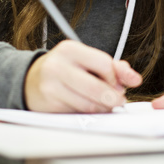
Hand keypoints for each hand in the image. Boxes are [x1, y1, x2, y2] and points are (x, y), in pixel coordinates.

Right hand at [24, 41, 140, 112]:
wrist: (30, 80)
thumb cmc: (64, 69)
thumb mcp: (85, 60)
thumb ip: (112, 67)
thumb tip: (134, 78)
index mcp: (70, 49)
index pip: (104, 64)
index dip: (115, 77)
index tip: (116, 83)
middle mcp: (58, 66)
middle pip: (97, 87)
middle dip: (113, 98)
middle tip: (118, 101)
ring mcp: (51, 86)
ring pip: (88, 104)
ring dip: (102, 108)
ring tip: (104, 104)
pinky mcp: (49, 105)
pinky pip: (78, 114)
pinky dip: (88, 114)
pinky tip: (88, 108)